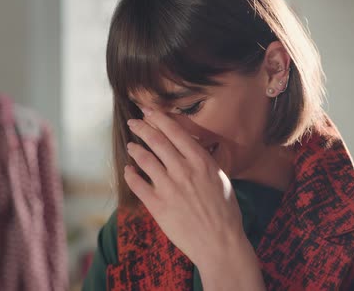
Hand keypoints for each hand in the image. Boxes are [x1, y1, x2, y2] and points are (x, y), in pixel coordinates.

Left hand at [124, 108, 254, 272]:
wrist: (220, 242)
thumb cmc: (225, 211)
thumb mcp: (221, 179)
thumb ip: (204, 162)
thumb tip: (191, 149)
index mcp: (201, 161)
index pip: (175, 131)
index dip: (159, 118)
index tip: (148, 111)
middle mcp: (183, 170)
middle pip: (156, 140)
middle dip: (141, 128)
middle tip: (133, 122)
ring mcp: (168, 187)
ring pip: (144, 159)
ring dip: (135, 149)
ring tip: (131, 146)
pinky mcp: (157, 205)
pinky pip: (137, 184)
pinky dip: (130, 175)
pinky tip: (128, 171)